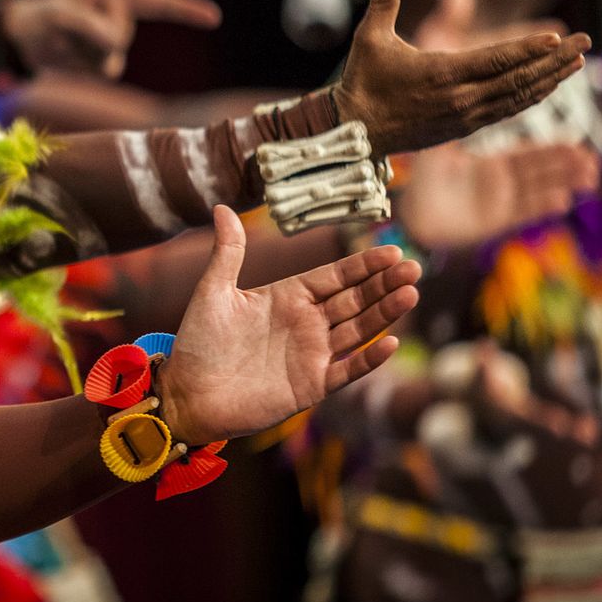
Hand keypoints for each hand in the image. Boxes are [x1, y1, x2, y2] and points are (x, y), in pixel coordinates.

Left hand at [0, 0, 221, 79]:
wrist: (21, 37)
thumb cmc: (41, 14)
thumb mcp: (59, 14)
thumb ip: (88, 27)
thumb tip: (116, 52)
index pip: (157, 1)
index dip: (186, 10)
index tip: (216, 17)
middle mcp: (119, 14)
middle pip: (121, 36)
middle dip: (92, 37)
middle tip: (66, 27)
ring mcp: (113, 39)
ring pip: (112, 59)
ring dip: (84, 54)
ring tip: (66, 39)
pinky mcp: (104, 62)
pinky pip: (102, 73)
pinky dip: (81, 68)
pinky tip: (68, 55)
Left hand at [156, 206, 420, 445]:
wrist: (188, 394)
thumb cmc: (197, 342)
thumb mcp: (212, 291)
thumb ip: (228, 252)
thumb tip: (222, 207)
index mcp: (287, 297)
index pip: (334, 276)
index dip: (362, 265)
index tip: (391, 251)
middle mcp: (306, 323)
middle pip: (354, 299)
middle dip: (384, 284)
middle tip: (413, 267)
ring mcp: (312, 355)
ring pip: (358, 330)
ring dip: (384, 313)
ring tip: (411, 294)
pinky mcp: (311, 386)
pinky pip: (347, 371)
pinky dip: (368, 360)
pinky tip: (390, 343)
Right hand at [334, 0, 589, 153]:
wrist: (353, 130)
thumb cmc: (362, 81)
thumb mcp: (369, 38)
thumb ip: (382, 0)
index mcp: (441, 74)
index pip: (496, 59)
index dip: (529, 49)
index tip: (558, 37)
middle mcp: (460, 98)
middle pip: (518, 78)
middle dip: (555, 61)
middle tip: (586, 43)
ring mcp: (464, 117)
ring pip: (517, 97)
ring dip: (549, 80)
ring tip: (576, 64)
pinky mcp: (463, 130)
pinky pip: (506, 112)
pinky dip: (530, 98)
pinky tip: (546, 87)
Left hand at [398, 140, 599, 249]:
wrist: (409, 216)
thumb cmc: (420, 182)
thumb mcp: (438, 151)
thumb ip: (451, 127)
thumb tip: (453, 94)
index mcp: (490, 165)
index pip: (528, 154)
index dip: (553, 149)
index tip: (577, 140)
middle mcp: (501, 183)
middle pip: (541, 172)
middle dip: (567, 165)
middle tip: (591, 159)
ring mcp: (501, 203)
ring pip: (539, 190)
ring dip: (564, 184)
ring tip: (589, 177)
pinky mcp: (496, 222)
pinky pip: (522, 213)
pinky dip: (540, 206)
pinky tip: (561, 200)